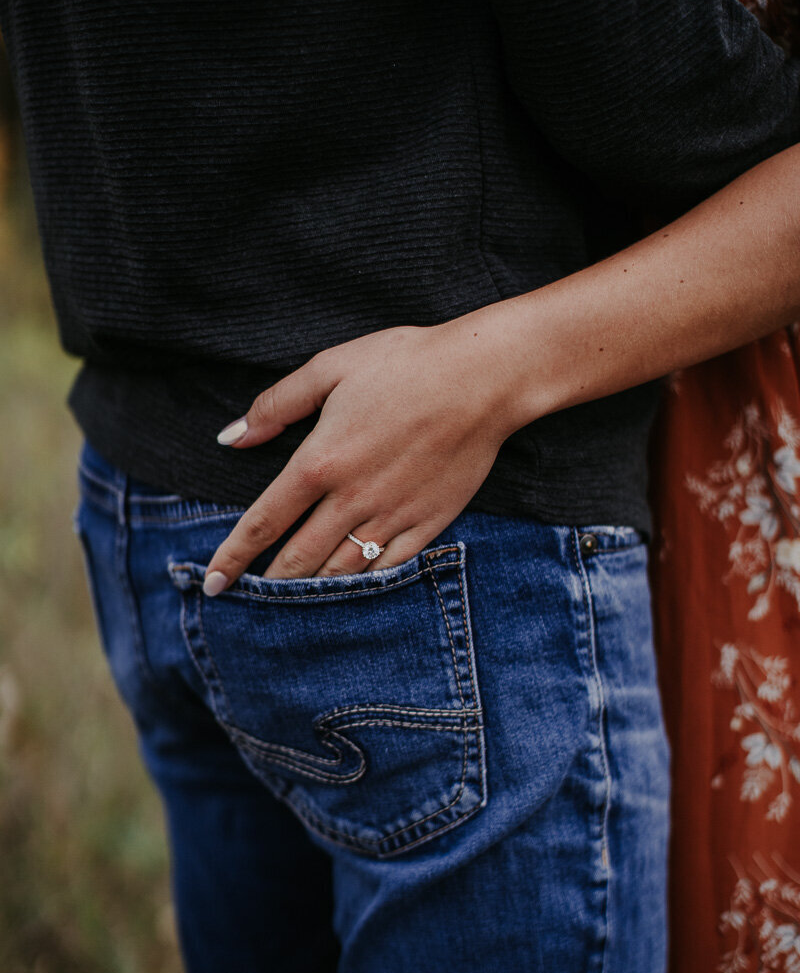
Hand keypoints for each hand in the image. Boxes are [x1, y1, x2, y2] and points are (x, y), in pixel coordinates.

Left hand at [202, 314, 518, 590]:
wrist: (484, 378)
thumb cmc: (405, 363)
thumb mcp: (330, 368)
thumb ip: (275, 406)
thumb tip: (231, 438)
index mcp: (320, 461)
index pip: (263, 522)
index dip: (233, 556)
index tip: (212, 582)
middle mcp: (352, 499)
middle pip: (298, 560)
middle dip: (265, 587)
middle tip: (244, 603)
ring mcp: (392, 517)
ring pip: (340, 572)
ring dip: (309, 594)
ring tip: (287, 609)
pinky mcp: (428, 523)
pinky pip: (387, 570)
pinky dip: (361, 587)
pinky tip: (346, 594)